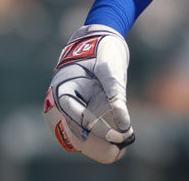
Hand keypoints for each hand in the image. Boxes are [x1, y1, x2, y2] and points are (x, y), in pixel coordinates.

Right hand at [44, 24, 133, 163]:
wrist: (101, 37)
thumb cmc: (103, 50)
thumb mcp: (110, 68)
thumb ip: (115, 94)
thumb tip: (124, 123)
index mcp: (64, 90)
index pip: (77, 117)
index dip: (98, 129)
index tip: (119, 135)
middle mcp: (65, 103)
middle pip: (77, 133)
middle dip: (98, 144)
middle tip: (120, 151)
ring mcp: (75, 107)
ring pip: (83, 134)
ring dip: (100, 143)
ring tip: (122, 149)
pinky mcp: (86, 108)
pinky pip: (92, 126)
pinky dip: (106, 132)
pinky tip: (122, 137)